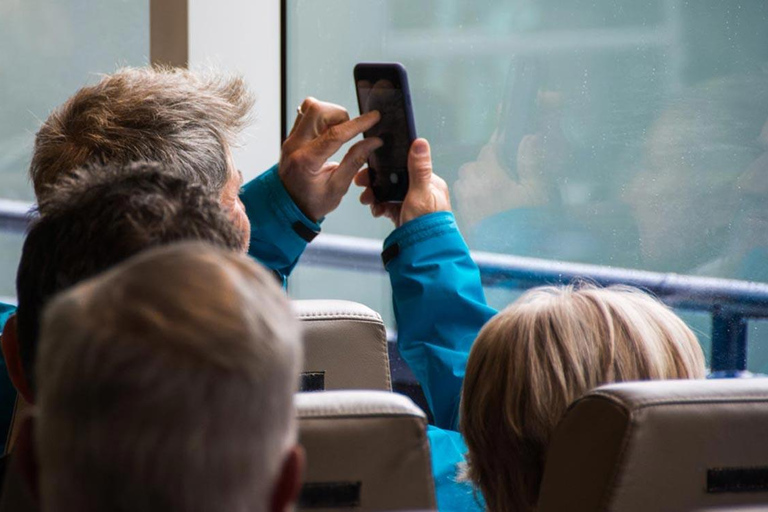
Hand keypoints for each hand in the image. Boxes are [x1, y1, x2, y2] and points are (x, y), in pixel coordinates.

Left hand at [279, 97, 381, 221]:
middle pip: (317, 110)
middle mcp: (294, 145)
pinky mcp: (292, 136)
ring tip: (339, 133)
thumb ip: (355, 162)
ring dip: (330, 115)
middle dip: (340, 115)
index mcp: (306, 161)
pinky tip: (329, 133)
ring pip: (310, 107)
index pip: (335, 134)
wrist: (288, 206)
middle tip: (350, 131)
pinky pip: (306, 114)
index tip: (374, 117)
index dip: (358, 124)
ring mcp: (291, 139)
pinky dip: (322, 118)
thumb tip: (373, 142)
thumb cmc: (312, 202)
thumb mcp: (338, 188)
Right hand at [355, 138, 450, 227]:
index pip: (407, 165)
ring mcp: (413, 204)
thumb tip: (420, 142)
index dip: (388, 164)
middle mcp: (423, 192)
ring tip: (367, 200)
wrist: (424, 253)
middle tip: (361, 183)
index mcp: (431, 183)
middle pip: (396, 179)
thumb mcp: (420, 194)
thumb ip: (418, 169)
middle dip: (377, 182)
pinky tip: (376, 211)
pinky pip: (390, 206)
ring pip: (390, 193)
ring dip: (376, 195)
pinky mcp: (405, 215)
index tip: (372, 163)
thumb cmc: (427, 225)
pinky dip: (381, 207)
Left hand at [454, 133, 553, 227]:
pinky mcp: (466, 218)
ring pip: (464, 181)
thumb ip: (530, 162)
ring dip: (474, 178)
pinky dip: (470, 194)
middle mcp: (475, 187)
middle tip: (499, 166)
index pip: (489, 150)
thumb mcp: (537, 189)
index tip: (503, 140)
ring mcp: (468, 203)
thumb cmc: (530, 221)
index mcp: (492, 177)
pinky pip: (463, 198)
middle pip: (473, 165)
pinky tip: (483, 200)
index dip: (498, 143)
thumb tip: (528, 139)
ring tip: (489, 183)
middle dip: (484, 162)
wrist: (514, 254)